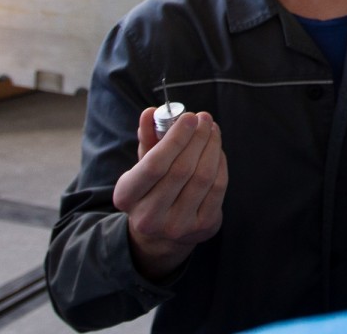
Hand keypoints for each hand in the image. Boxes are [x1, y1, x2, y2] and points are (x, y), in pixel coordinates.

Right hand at [113, 109, 228, 281]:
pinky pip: (217, 188)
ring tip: (212, 129)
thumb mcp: (142, 165)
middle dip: (197, 138)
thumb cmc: (152, 188)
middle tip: (204, 117)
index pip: (154, 164)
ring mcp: (177, 225)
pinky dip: (220, 163)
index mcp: (126, 197)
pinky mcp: (202, 227)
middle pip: (182, 169)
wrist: (162, 234)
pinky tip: (217, 149)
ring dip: (211, 146)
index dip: (175, 138)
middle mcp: (148, 216)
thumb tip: (151, 112)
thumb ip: (147, 138)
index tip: (189, 116)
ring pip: (202, 177)